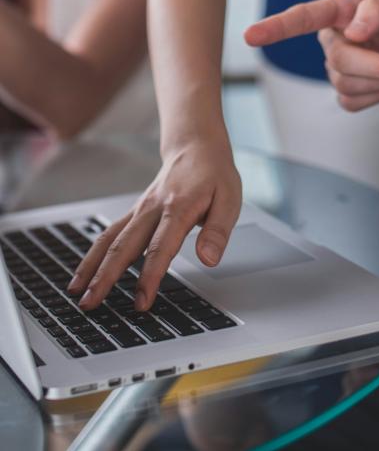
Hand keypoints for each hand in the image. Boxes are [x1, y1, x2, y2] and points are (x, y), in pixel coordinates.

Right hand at [68, 140, 241, 310]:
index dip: (150, 277)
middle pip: (124, 246)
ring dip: (92, 266)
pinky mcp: (135, 211)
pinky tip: (85, 270)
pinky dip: (95, 253)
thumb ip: (218, 231)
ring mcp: (140, 209)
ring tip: (76, 292)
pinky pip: (110, 232)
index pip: (160, 248)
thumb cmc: (214, 174)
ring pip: (110, 239)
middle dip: (105, 277)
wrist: (195, 146)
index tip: (141, 302)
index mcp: (178, 208)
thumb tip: (208, 259)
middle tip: (91, 303)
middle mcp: (153, 209)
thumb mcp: (229, 199)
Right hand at [245, 0, 378, 111]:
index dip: (275, 28)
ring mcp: (337, 68)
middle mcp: (332, 38)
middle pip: (339, 60)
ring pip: (346, 84)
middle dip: (378, 67)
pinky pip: (353, 102)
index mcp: (340, 9)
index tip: (250, 36)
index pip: (302, 18)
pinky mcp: (346, 92)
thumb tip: (353, 31)